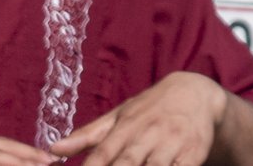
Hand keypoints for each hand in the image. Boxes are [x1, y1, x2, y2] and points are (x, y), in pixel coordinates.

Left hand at [52, 72, 224, 165]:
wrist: (198, 94)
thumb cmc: (151, 108)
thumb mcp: (121, 115)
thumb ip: (89, 135)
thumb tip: (54, 150)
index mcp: (128, 126)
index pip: (103, 153)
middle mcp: (150, 134)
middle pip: (127, 163)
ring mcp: (173, 144)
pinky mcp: (194, 153)